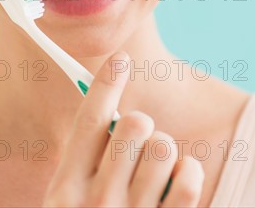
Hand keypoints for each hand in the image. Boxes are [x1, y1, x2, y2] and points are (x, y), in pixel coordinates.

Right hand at [43, 51, 204, 206]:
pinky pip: (188, 179)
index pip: (89, 119)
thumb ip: (86, 158)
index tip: (122, 60)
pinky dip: (188, 171)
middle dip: (138, 126)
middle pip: (134, 125)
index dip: (106, 83)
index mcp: (65, 188)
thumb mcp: (69, 201)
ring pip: (164, 145)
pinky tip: (178, 178)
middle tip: (134, 142)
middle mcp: (96, 203)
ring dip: (162, 151)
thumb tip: (107, 104)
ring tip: (152, 169)